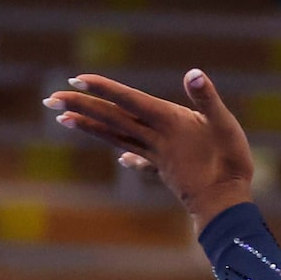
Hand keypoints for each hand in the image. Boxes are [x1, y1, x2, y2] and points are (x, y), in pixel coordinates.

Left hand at [45, 69, 256, 229]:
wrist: (225, 206)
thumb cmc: (230, 163)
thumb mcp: (225, 125)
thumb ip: (207, 99)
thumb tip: (194, 74)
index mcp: (169, 122)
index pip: (129, 100)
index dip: (103, 89)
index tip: (75, 80)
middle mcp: (156, 138)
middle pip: (112, 119)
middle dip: (81, 107)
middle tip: (50, 99)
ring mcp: (156, 155)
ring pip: (115, 136)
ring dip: (88, 126)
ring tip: (63, 119)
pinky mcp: (164, 169)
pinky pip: (137, 157)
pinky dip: (125, 154)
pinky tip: (120, 158)